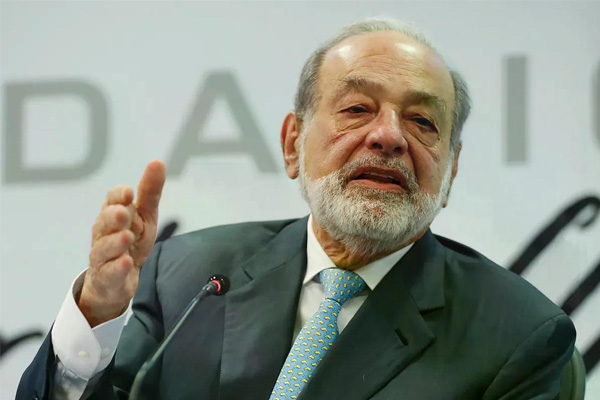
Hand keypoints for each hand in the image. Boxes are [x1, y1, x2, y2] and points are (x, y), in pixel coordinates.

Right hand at [78, 160, 165, 326]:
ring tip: (127, 237)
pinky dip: (117, 267)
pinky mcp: (107, 277)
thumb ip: (150, 192)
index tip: (129, 193)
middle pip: (104, 222)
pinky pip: (110, 272)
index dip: (118, 197)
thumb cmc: (130, 240)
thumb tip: (157, 162)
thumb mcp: (145, 216)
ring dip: (116, 241)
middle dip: (113, 217)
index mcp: (113, 214)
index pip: (111, 200)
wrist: (117, 279)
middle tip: (124, 213)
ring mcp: (102, 255)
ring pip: (104, 247)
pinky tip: (126, 262)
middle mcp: (103, 233)